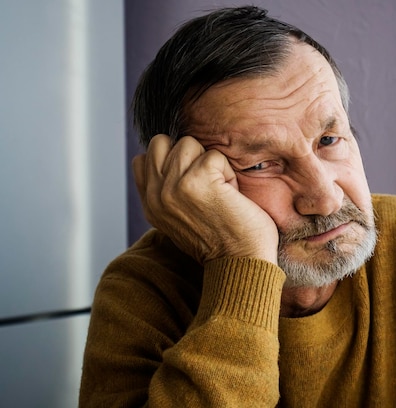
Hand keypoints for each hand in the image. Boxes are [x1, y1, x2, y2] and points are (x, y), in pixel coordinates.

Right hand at [132, 134, 278, 264]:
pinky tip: (231, 196)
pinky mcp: (197, 180)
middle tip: (208, 185)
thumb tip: (166, 160)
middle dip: (189, 156)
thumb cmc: (221, 241)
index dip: (171, 160)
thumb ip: (166, 191)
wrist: (240, 265)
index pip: (143, 158)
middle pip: (163, 143)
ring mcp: (173, 186)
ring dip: (211, 163)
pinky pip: (214, 155)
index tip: (194, 183)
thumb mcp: (178, 218)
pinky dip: (228, 173)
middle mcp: (156, 195)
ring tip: (220, 191)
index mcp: (150, 204)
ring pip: (188, 143)